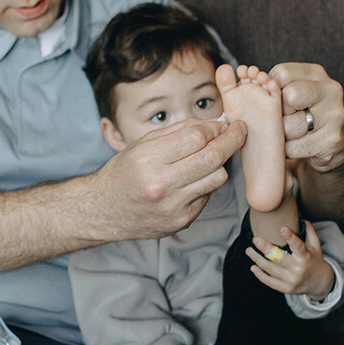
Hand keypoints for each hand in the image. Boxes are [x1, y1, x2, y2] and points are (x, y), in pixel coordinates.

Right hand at [96, 118, 245, 239]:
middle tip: (239, 132)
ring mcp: (173, 206)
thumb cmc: (125, 172)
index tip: (224, 124)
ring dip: (219, 164)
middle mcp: (160, 184)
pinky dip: (206, 184)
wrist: (104, 210)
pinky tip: (193, 180)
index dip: (215, 127)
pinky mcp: (181, 221)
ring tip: (208, 158)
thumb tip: (215, 124)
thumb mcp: (143, 144)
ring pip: (217, 178)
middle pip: (213, 157)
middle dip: (232, 140)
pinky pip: (208, 196)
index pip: (196, 137)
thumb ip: (179, 131)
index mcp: (148, 159)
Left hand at [245, 221, 334, 300]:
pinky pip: (269, 282)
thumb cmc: (314, 259)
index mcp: (306, 257)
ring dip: (257, 259)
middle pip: (279, 258)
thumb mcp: (316, 245)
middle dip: (265, 248)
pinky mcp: (285, 289)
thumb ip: (309, 231)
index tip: (281, 228)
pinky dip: (260, 274)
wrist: (320, 283)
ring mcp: (291, 281)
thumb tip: (300, 217)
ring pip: (270, 269)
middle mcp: (298, 269)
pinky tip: (253, 266)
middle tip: (255, 239)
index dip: (290, 237)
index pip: (297, 246)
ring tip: (248, 250)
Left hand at [268, 63, 343, 171]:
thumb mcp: (290, 94)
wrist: (331, 146)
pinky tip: (293, 147)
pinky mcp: (333, 140)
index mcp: (316, 73)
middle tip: (280, 120)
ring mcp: (334, 114)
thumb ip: (271, 86)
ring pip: (290, 125)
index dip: (269, 89)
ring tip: (286, 135)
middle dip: (277, 112)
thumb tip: (237, 76)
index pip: (282, 73)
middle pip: (288, 95)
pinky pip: (295, 146)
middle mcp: (330, 90)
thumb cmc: (301, 116)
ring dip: (281, 135)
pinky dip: (288, 150)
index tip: (270, 101)